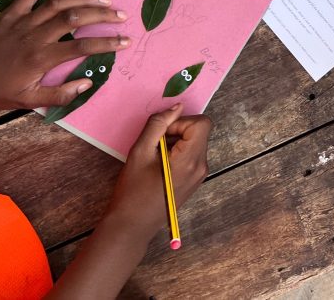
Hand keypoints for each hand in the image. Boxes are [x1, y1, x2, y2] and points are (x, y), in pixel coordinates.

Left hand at [0, 0, 130, 110]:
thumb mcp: (28, 100)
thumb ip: (60, 94)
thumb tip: (87, 83)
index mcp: (41, 59)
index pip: (82, 46)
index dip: (107, 43)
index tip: (125, 41)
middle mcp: (35, 37)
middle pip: (74, 18)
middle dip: (102, 15)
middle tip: (120, 15)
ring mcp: (21, 22)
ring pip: (57, 4)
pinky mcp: (9, 14)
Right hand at [105, 104, 210, 239]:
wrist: (132, 226)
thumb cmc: (133, 190)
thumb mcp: (140, 152)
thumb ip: (158, 125)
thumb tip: (177, 106)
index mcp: (191, 160)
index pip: (201, 123)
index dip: (180, 122)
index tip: (161, 136)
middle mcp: (202, 167)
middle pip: (199, 132)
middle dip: (176, 132)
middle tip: (154, 147)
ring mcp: (200, 175)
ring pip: (194, 142)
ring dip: (175, 142)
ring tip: (155, 159)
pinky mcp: (194, 180)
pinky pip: (191, 155)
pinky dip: (177, 153)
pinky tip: (159, 166)